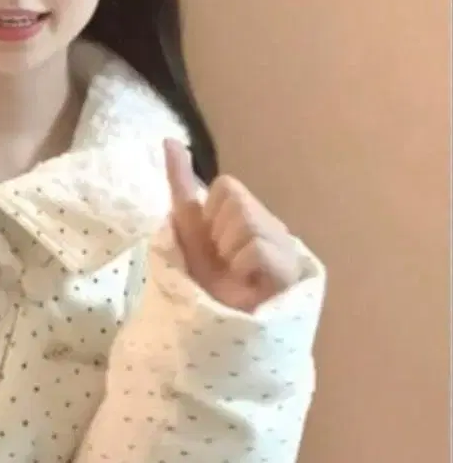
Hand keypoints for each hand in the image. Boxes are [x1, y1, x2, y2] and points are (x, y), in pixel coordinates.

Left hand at [164, 139, 301, 312]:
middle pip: (237, 202)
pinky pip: (258, 249)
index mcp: (248, 213)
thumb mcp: (186, 227)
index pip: (227, 187)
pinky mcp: (292, 271)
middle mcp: (272, 224)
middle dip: (219, 234)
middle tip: (223, 261)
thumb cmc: (204, 278)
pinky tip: (247, 282)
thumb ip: (181, 184)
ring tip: (235, 273)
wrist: (216, 322)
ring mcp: (286, 246)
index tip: (211, 243)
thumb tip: (169, 140)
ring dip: (229, 252)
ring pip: (248, 222)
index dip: (210, 216)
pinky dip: (242, 267)